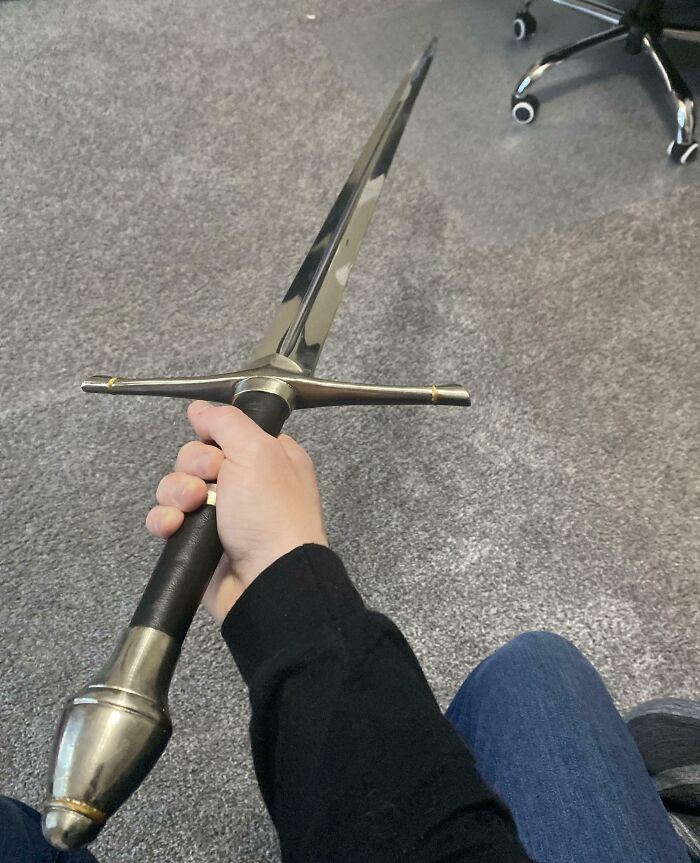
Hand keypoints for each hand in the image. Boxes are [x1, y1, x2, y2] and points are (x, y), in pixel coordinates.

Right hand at [146, 400, 327, 623]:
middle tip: (209, 484)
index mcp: (266, 457)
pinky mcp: (198, 541)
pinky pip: (166, 519)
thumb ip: (226, 422)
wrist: (267, 579)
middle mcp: (244, 483)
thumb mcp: (257, 451)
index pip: (223, 432)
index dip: (212, 438)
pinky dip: (164, 520)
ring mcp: (220, 514)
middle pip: (193, 458)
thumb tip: (200, 409)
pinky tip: (174, 526)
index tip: (216, 449)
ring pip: (175, 487)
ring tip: (192, 507)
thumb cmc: (273, 516)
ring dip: (176, 493)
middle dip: (192, 468)